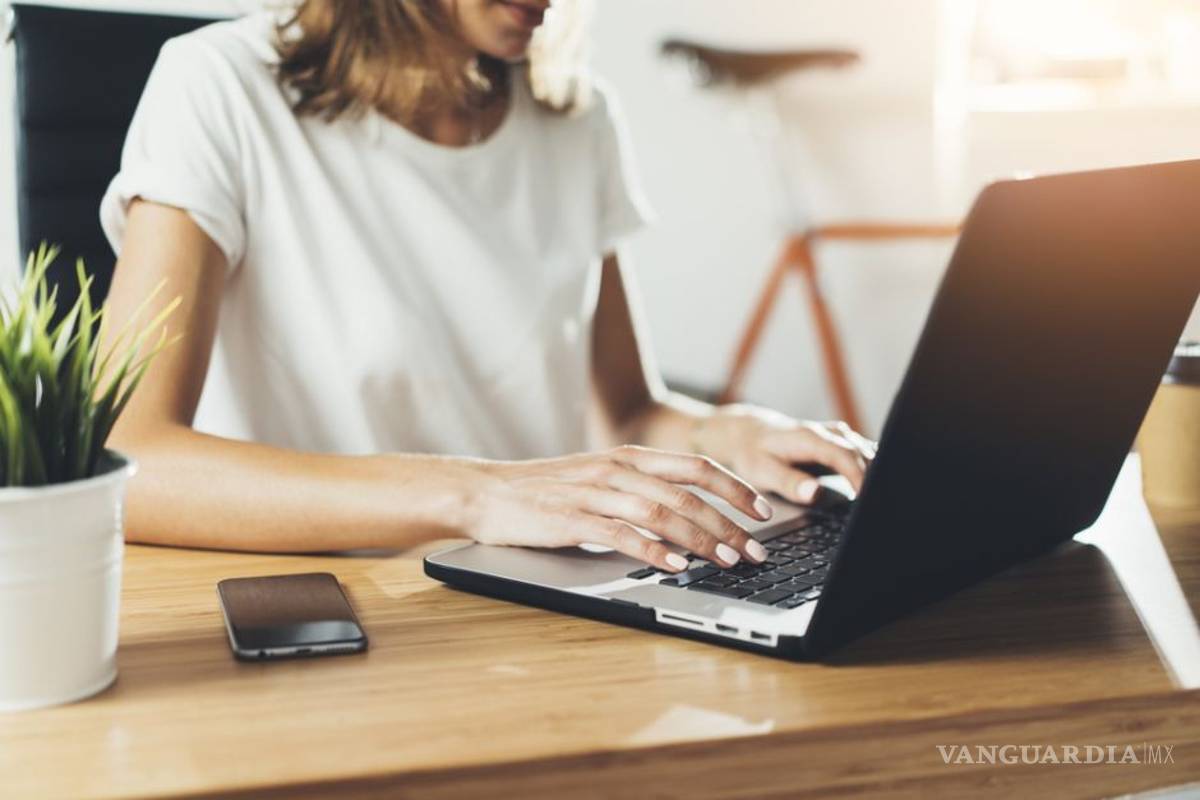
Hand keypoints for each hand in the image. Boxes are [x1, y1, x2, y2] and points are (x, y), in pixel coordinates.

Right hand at [462, 446, 775, 571]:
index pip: (696, 467)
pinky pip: (621, 534)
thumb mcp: (599, 480)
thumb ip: (639, 491)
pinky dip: (653, 551)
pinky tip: (674, 565)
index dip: (735, 488)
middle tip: (756, 549)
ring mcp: (595, 493)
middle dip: (729, 523)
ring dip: (701, 539)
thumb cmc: (544, 492)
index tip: (763, 512)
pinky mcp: (573, 519)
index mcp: (628, 458)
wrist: (486, 492)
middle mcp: (617, 470)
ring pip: (662, 513)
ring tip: (727, 561)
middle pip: (688, 494)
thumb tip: (688, 516)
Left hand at [690, 405, 875, 504]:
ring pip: (867, 452)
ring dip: (879, 473)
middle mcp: (828, 433)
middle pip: (863, 453)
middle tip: (885, 507)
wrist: (748, 433)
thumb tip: (814, 493)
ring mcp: (836, 436)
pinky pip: (863, 454)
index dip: (860, 477)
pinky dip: (873, 469)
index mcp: (810, 438)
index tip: (869, 500)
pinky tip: (878, 489)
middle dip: (878, 478)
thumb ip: (789, 482)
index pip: (845, 456)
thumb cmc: (753, 453)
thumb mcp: (763, 471)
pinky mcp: (839, 443)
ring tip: (885, 501)